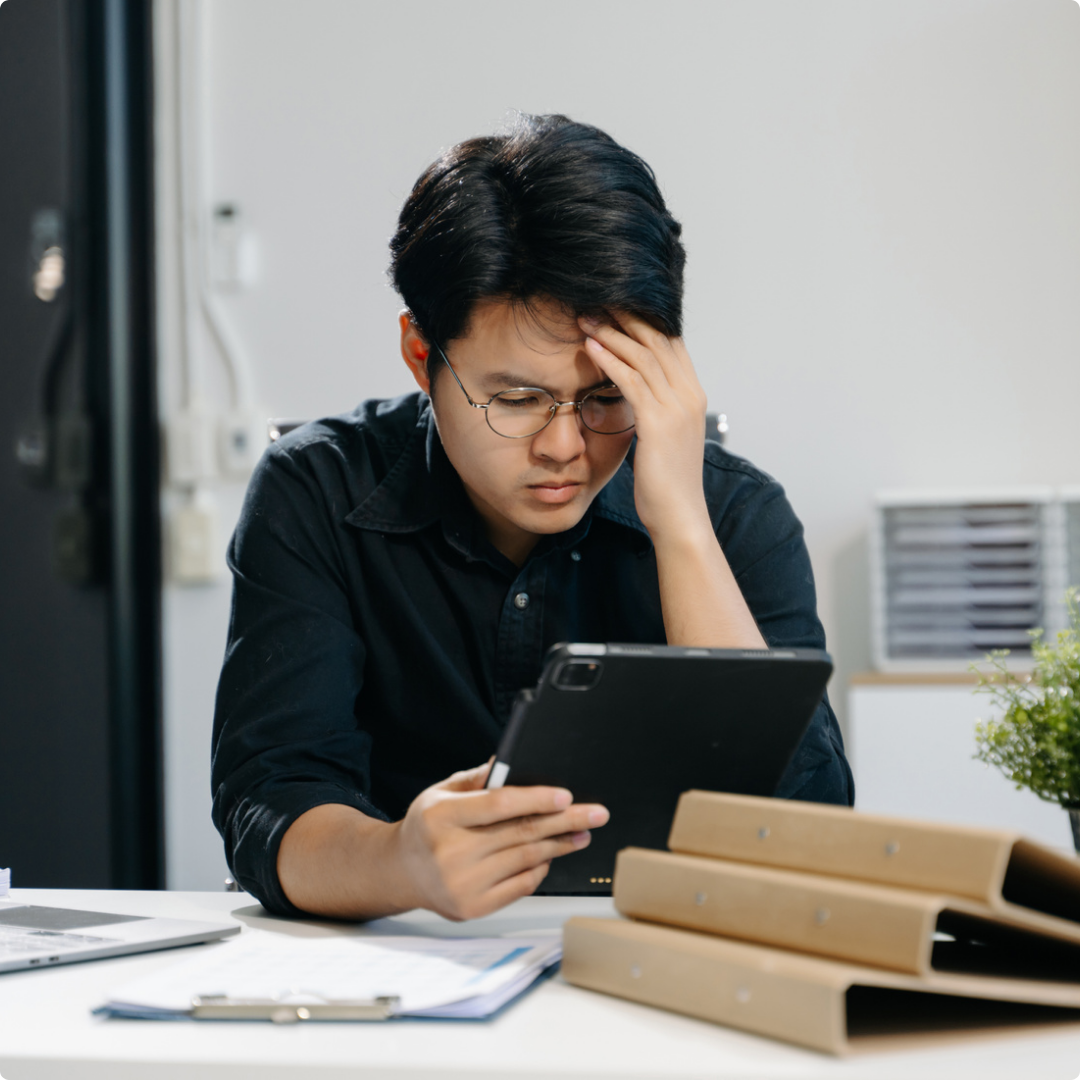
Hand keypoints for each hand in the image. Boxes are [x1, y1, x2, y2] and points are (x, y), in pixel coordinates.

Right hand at [391, 762, 608, 920]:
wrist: (401, 871)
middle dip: (565, 822)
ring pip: (526, 859)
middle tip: (595, 814)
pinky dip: (540, 868)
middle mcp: (450, 852)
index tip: (566, 796)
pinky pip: (521, 885)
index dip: (536, 799)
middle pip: (521, 833)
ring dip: (560, 845)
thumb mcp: (441, 791)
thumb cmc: (427, 825)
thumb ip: (478, 778)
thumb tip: (511, 760)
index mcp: (440, 817)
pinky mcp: (473, 907)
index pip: (499, 805)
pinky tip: (552, 855)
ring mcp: (462, 884)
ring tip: (582, 833)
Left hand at [580, 314, 709, 542]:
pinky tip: (590, 347)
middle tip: (597, 301)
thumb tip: (635, 397)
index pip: (671, 345)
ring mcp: (677, 408)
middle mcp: (690, 396)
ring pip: (643, 356)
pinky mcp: (659, 423)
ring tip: (586, 318)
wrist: (679, 517)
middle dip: (626, 318)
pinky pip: (631, 381)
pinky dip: (610, 359)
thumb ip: (654, 412)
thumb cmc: (666, 485)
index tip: (615, 308)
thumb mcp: (664, 440)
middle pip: (658, 341)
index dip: (644, 322)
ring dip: (612, 333)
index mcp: (693, 397)